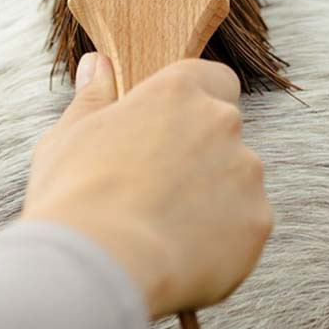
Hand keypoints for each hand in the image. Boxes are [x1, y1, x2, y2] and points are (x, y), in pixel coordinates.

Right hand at [21, 53, 272, 318]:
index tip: (166, 126)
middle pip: (223, 131)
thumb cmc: (75, 193)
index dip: (194, 101)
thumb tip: (98, 63)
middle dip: (199, 153)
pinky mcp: (257, 223)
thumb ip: (94, 96)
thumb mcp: (70, 135)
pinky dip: (220, 238)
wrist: (99, 265)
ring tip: (160, 227)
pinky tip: (179, 253)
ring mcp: (246, 173)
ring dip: (211, 196)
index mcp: (176, 92)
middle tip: (153, 186)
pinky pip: (243, 225)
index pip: (212, 78)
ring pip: (236, 180)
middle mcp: (221, 123)